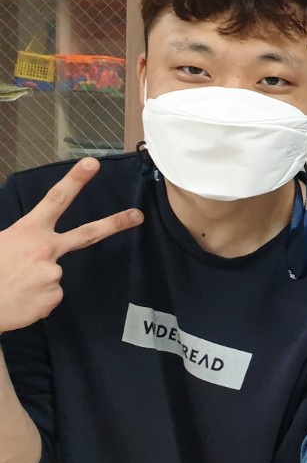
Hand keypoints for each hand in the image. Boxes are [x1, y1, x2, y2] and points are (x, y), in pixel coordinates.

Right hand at [0, 158, 141, 332]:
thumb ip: (18, 238)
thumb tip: (26, 243)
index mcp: (28, 231)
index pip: (55, 200)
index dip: (75, 181)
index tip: (92, 164)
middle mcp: (46, 250)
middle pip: (88, 233)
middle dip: (115, 223)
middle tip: (137, 215)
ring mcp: (53, 274)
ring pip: (53, 274)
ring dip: (36, 280)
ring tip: (13, 285)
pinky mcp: (54, 297)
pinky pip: (49, 295)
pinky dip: (35, 298)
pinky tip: (19, 298)